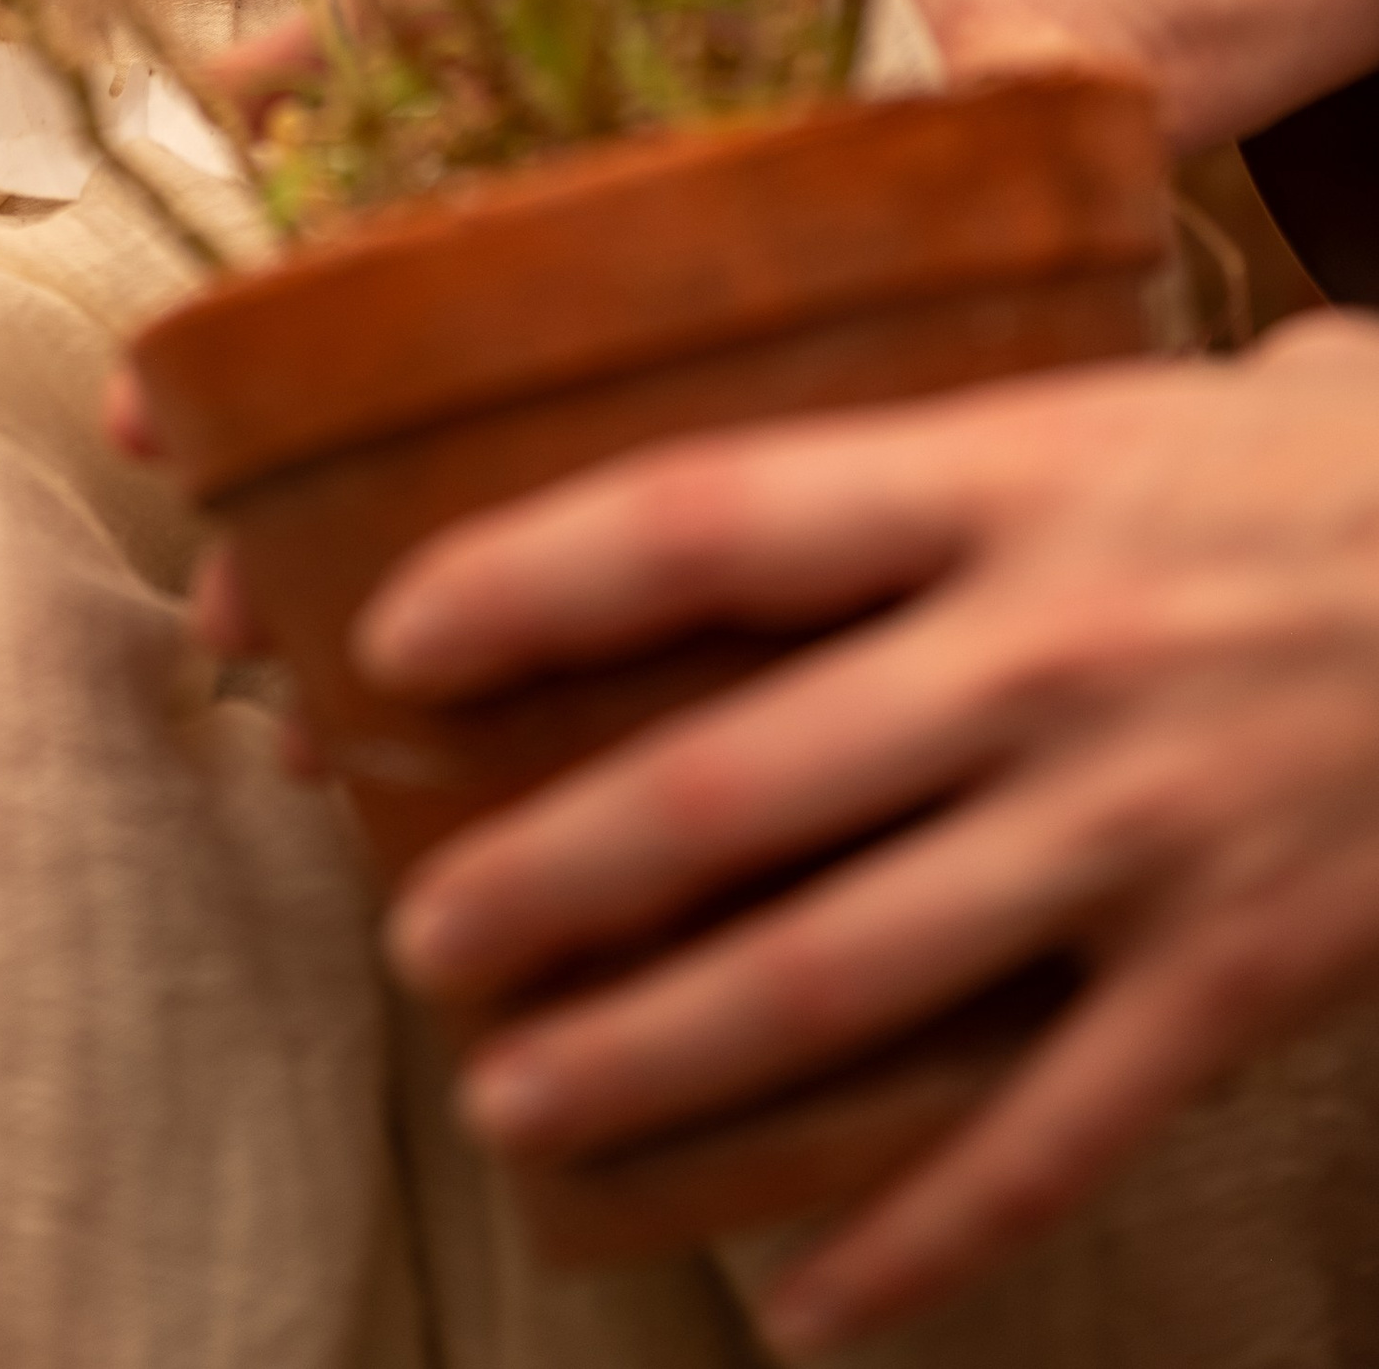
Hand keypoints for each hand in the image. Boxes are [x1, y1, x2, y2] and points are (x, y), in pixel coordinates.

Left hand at [358, 316, 1378, 1353]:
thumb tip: (698, 476)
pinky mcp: (1232, 977)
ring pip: (842, 980)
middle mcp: (1045, 659)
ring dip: (658, 1060)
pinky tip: (804, 1308)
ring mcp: (1136, 830)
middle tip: (420, 939)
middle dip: (545, 880)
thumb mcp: (1100, 400)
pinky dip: (913, 1241)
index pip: (707, 524)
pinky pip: (1043, 1138)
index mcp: (998, 483)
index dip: (531, 581)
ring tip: (521, 1102)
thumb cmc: (1296, 469)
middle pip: (733, 787)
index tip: (389, 641)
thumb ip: (918, 450)